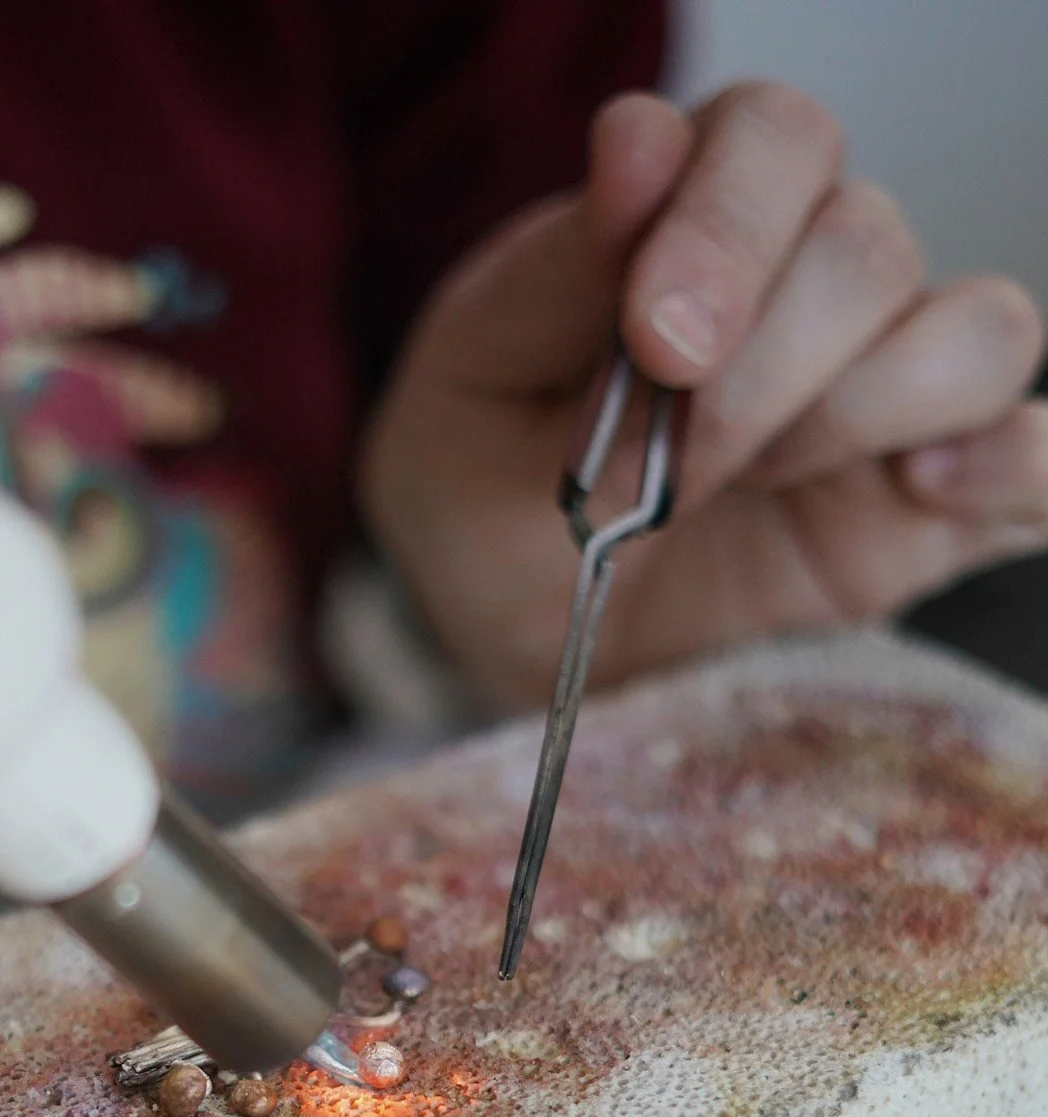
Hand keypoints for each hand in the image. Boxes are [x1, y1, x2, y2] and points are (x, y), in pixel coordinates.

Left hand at [361, 84, 1047, 708]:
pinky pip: (1038, 465)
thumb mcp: (477, 374)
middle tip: (674, 463)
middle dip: (766, 362)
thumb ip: (558, 271)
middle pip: (869, 245)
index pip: (775, 139)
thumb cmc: (488, 481)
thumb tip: (639, 142)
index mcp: (699, 210)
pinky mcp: (930, 509)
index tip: (656, 340)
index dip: (729, 226)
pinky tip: (929, 490)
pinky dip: (1017, 467)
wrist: (507, 625)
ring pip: (977, 333)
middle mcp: (815, 281)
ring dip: (867, 410)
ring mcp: (885, 393)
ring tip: (756, 483)